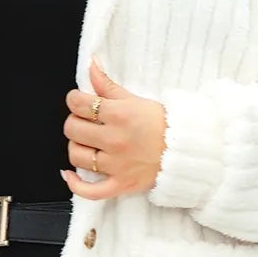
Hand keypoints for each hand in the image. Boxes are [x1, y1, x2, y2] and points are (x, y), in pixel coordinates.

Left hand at [61, 56, 166, 201]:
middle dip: (75, 122)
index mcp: (119, 114)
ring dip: (77, 147)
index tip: (79, 101)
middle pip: (72, 129)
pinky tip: (70, 175)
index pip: (78, 104)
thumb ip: (108, 85)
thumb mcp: (135, 99)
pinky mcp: (121, 184)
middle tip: (85, 122)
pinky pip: (89, 191)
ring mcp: (117, 165)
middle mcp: (115, 139)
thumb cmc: (162, 122)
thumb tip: (91, 65)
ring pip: (76, 156)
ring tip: (86, 143)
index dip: (74, 99)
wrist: (187, 149)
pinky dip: (76, 184)